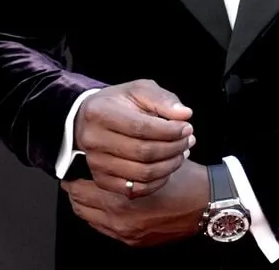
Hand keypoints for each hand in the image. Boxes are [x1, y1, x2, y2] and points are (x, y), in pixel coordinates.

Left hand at [62, 159, 209, 247]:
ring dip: (87, 202)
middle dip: (77, 188)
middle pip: (79, 204)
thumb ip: (131, 150)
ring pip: (89, 218)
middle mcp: (120, 219)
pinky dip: (101, 215)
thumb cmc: (184, 177)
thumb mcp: (157, 155)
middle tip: (78, 174)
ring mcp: (125, 233)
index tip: (75, 163)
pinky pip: (103, 228)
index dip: (75, 172)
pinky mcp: (133, 241)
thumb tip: (104, 145)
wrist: (208, 205)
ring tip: (89, 187)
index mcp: (123, 196)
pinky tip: (107, 203)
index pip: (79, 186)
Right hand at [75, 79, 195, 196]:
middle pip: (143, 152)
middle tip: (189, 141)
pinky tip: (168, 168)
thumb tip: (185, 114)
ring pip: (142, 173)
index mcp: (100, 112)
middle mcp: (94, 140)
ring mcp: (96, 163)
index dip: (169, 130)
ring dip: (170, 165)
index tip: (187, 128)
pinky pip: (135, 189)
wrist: (89, 120)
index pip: (141, 127)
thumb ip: (163, 99)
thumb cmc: (119, 102)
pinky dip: (158, 181)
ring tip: (182, 153)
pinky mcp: (101, 180)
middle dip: (173, 148)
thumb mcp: (139, 90)